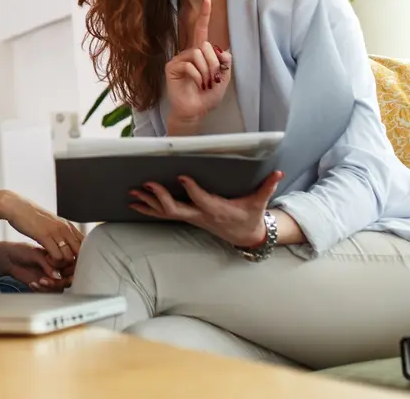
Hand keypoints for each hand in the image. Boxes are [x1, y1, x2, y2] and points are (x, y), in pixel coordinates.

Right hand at [0, 191, 83, 262]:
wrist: (16, 206)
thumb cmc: (31, 216)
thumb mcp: (51, 223)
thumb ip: (60, 232)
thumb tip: (67, 242)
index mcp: (68, 225)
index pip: (84, 245)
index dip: (80, 257)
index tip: (69, 262)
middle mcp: (65, 228)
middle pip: (80, 253)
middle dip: (72, 264)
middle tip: (61, 267)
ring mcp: (56, 232)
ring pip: (69, 257)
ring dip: (61, 265)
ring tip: (52, 262)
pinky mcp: (45, 236)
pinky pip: (57, 256)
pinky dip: (53, 262)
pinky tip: (45, 259)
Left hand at [0, 242, 75, 292]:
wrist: (8, 258)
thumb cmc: (22, 251)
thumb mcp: (36, 254)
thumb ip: (47, 264)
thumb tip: (57, 276)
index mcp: (59, 257)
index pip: (72, 266)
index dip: (69, 271)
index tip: (62, 272)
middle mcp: (57, 268)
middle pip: (68, 280)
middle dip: (59, 282)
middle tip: (47, 280)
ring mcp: (51, 277)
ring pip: (59, 288)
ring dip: (50, 287)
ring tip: (39, 281)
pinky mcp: (42, 285)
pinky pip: (48, 292)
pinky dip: (41, 290)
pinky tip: (32, 283)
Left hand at [129, 171, 284, 246]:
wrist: (245, 237)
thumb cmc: (250, 216)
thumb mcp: (260, 203)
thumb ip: (267, 188)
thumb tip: (279, 173)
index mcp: (217, 209)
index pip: (201, 199)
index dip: (191, 189)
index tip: (181, 176)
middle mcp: (200, 215)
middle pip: (176, 210)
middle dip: (160, 197)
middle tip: (146, 184)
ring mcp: (191, 218)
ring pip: (165, 214)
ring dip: (148, 203)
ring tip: (131, 193)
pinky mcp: (187, 218)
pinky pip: (164, 215)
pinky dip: (149, 209)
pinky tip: (134, 203)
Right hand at [166, 0, 232, 127]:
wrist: (194, 111)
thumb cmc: (207, 96)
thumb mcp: (223, 79)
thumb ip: (225, 63)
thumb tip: (221, 49)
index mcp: (201, 53)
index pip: (202, 31)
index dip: (205, 15)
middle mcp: (189, 53)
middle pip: (205, 45)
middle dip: (214, 63)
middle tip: (213, 79)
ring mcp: (179, 59)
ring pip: (198, 54)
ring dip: (206, 71)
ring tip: (205, 84)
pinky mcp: (171, 67)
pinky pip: (189, 65)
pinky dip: (197, 76)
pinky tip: (197, 84)